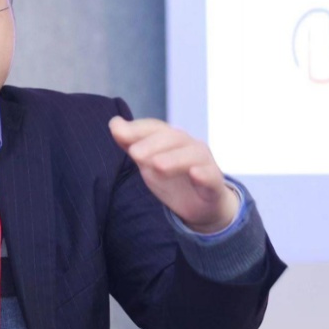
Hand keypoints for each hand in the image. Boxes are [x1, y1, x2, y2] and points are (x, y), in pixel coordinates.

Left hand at [108, 116, 237, 233]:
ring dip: (174, 158)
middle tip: (135, 154)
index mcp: (171, 138)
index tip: (117, 132)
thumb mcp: (147, 162)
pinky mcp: (214, 183)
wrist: (201, 205)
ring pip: (192, 155)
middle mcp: (189, 145)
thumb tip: (114, 123)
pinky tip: (195, 174)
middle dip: (153, 144)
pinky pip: (211, 176)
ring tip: (157, 165)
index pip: (154, 128)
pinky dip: (203, 174)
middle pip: (172, 138)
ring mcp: (204, 163)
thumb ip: (130, 143)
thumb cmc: (171, 178)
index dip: (137, 128)